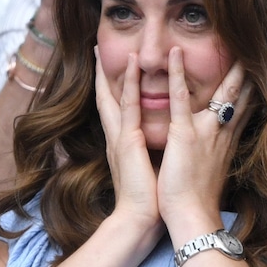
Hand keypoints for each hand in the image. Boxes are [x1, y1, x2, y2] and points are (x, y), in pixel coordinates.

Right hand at [95, 49, 161, 229]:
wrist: (141, 221)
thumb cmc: (152, 201)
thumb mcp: (152, 170)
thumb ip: (154, 153)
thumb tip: (169, 143)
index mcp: (125, 145)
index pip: (119, 110)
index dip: (114, 88)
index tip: (112, 70)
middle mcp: (119, 137)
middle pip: (108, 98)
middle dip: (102, 74)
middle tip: (97, 50)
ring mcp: (121, 137)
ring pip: (117, 95)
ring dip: (118, 69)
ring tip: (112, 45)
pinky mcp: (127, 141)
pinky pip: (128, 104)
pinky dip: (128, 82)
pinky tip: (131, 62)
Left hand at [157, 48, 252, 229]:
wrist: (192, 218)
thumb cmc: (198, 199)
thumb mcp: (213, 170)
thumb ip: (218, 150)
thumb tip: (221, 142)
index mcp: (227, 140)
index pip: (244, 106)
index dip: (253, 84)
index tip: (259, 66)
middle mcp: (222, 132)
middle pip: (242, 93)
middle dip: (250, 68)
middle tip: (258, 43)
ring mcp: (205, 131)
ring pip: (220, 90)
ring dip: (227, 63)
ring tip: (230, 35)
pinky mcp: (185, 135)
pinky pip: (180, 98)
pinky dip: (177, 74)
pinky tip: (174, 53)